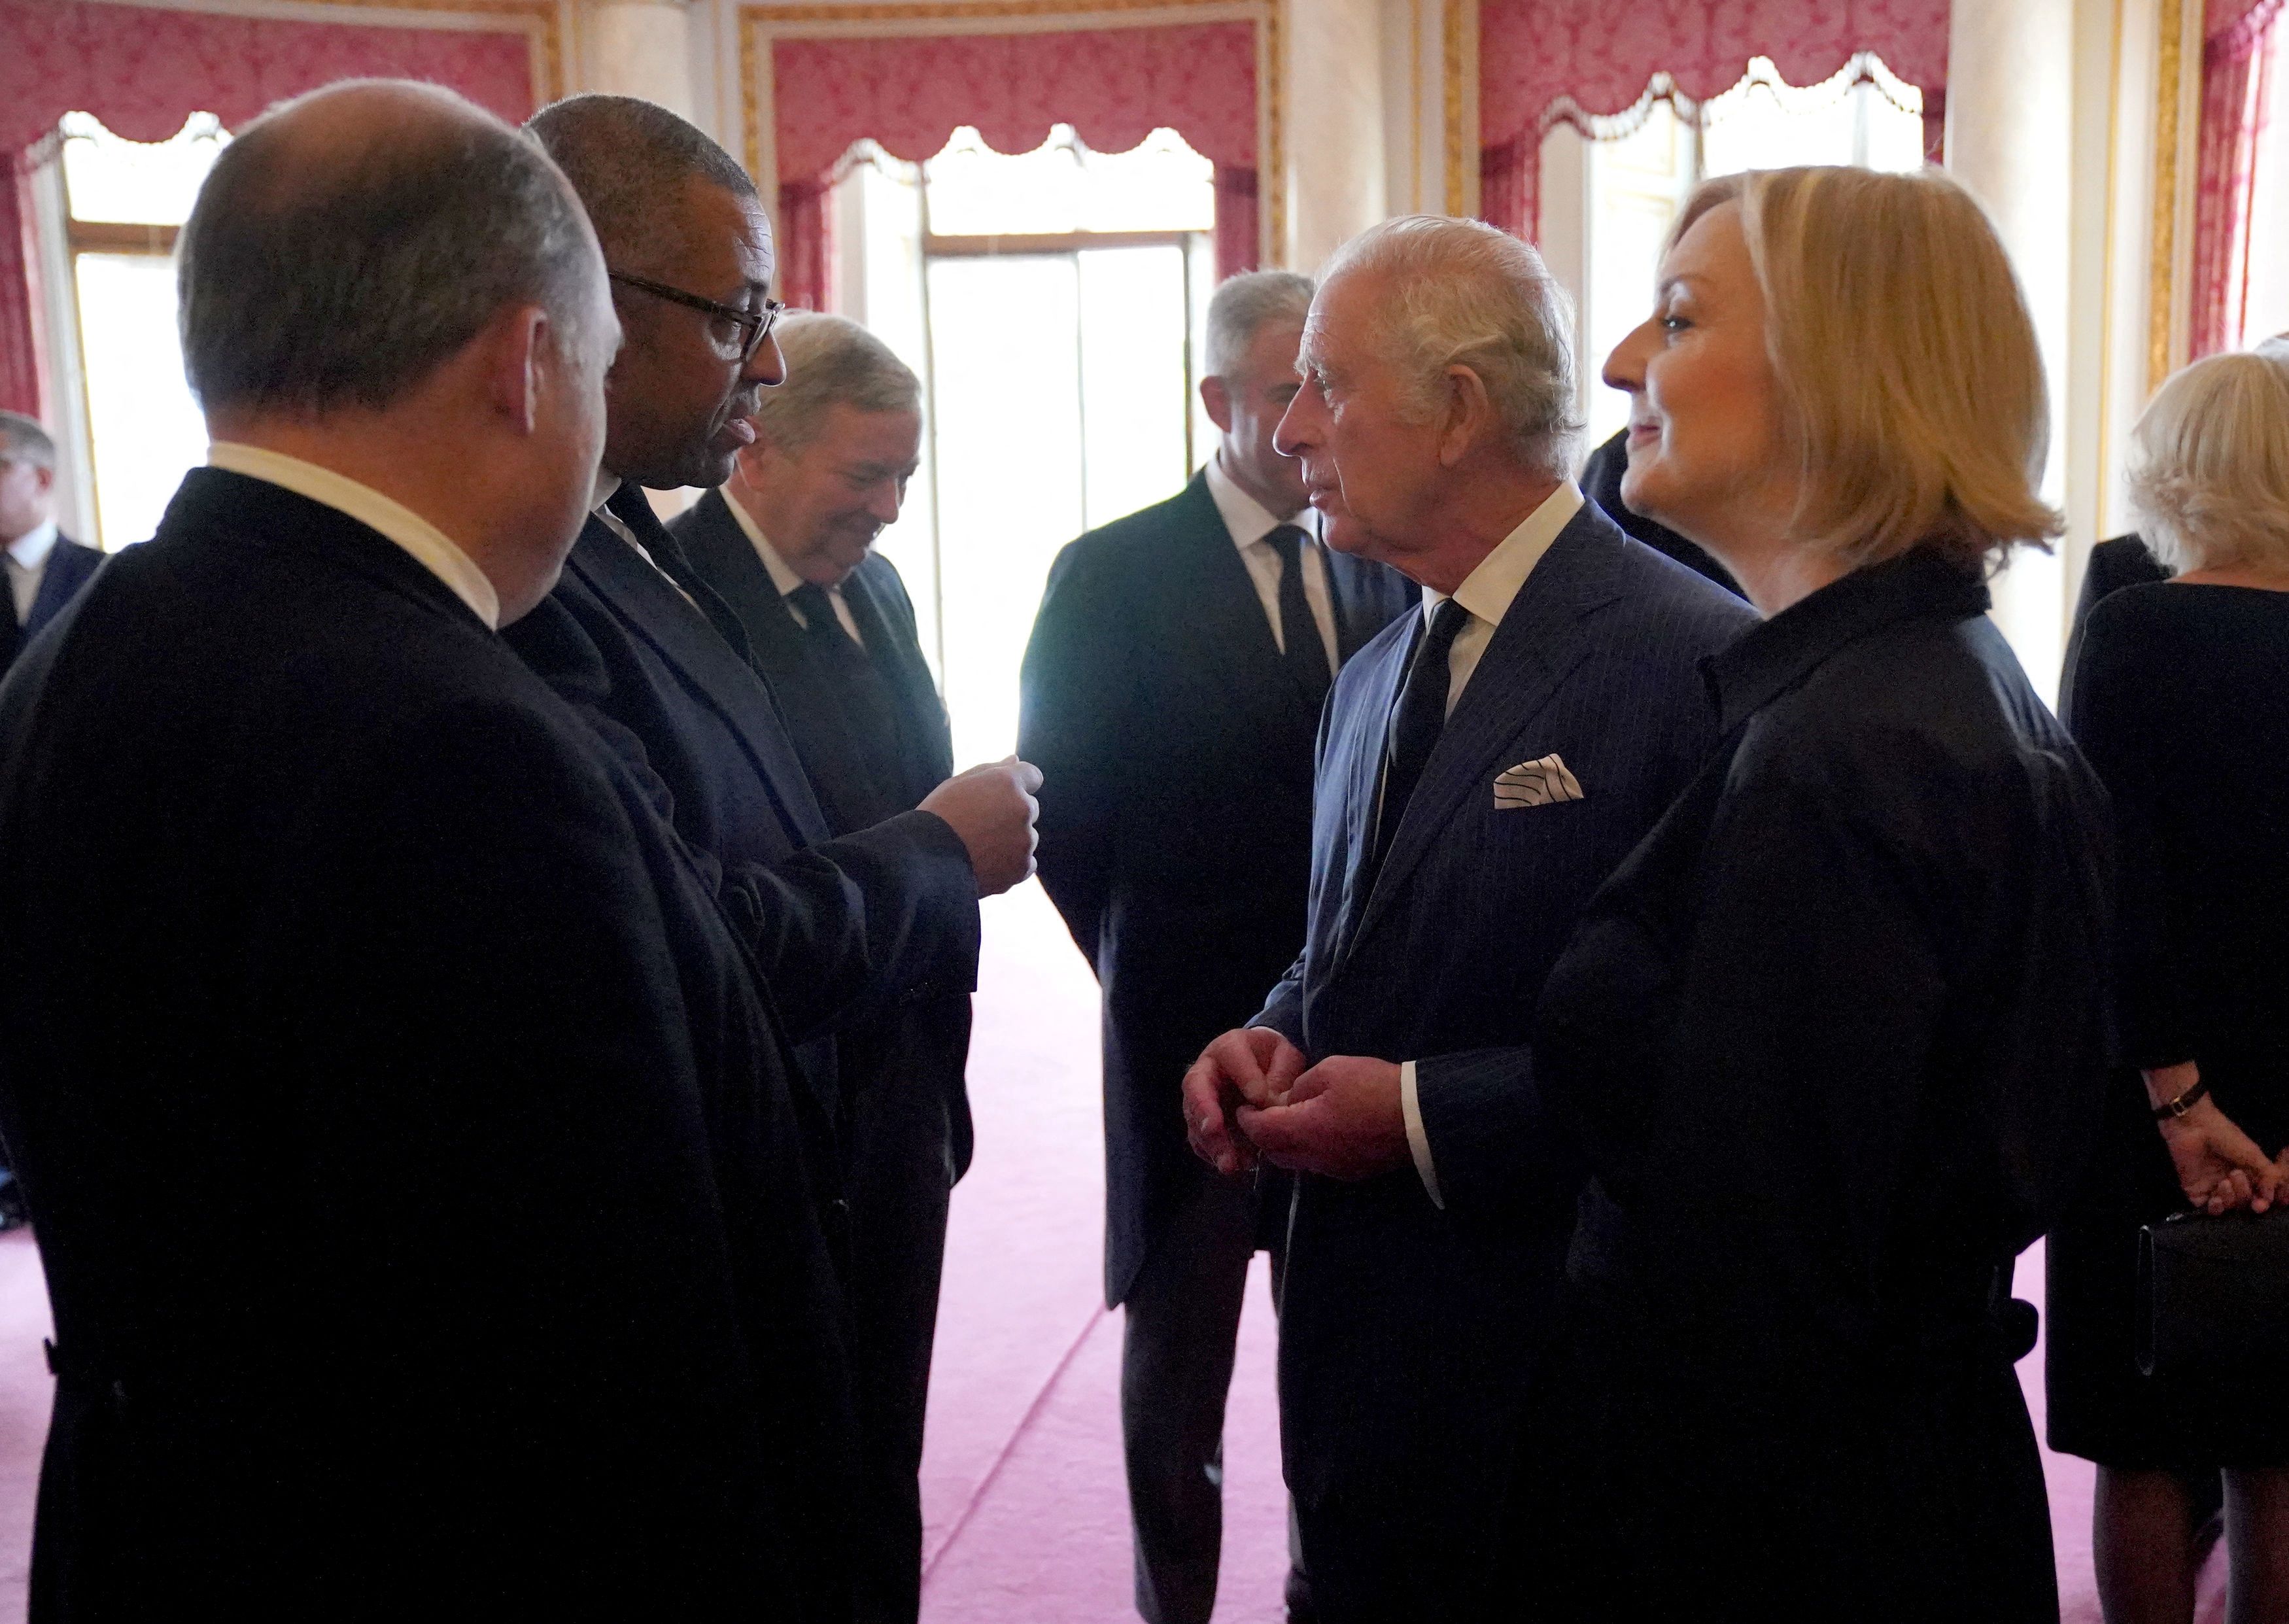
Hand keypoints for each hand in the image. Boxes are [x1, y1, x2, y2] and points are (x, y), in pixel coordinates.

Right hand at [920, 757, 1041, 896]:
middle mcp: (1023, 808)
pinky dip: (1012, 864)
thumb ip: (990, 769)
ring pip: (1027, 837)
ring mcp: (1025, 840)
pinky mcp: (1023, 867)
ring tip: (979, 848)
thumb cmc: (937, 817)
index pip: (1033, 776)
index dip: (1017, 785)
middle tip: (980, 826)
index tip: (1000, 797)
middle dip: (1012, 814)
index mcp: (1007, 783)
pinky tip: (987, 864)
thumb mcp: (957, 784)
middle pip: (1029, 808)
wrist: (925, 860)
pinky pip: (1026, 862)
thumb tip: (1014, 759)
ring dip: (1012, 840)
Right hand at [1183, 1027, 1306, 1175]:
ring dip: (1212, 1145)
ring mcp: (1200, 1096)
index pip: (1231, 1057)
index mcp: (1229, 1047)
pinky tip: (1234, 1165)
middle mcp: (1206, 1070)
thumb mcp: (1284, 1057)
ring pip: (1195, 1120)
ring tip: (1231, 1166)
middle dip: (1208, 1120)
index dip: (1244, 1078)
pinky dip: (1213, 1154)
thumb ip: (1279, 1075)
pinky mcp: (1202, 1120)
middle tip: (1225, 1142)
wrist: (1261, 1065)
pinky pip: (1199, 1138)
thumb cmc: (1273, 1058)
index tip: (1260, 1100)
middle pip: (1197, 1092)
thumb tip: (1265, 1102)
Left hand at [1236, 1055, 1410, 1181]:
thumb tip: (1287, 1101)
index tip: (1243, 1107)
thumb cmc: (1373, 1086)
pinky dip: (1306, 1150)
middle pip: (1274, 1154)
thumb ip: (1300, 1087)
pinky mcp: (1351, 1172)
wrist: (1420, 1115)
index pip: (1261, 1131)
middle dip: (1261, 1136)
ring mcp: (1334, 1168)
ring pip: (1295, 1162)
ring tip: (1285, 1123)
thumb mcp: (1331, 1071)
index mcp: (1305, 1131)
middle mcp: (1315, 1157)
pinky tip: (1314, 1131)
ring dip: (1283, 1146)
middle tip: (1260, 1116)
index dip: (1247, 1119)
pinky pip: (1316, 1164)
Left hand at [2148, 1065, 2283, 1213]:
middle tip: (2235, 1173)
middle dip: (2244, 1193)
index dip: (2262, 1202)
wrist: (2193, 1127)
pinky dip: (2215, 1208)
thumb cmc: (2225, 1137)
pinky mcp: (2195, 1190)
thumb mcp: (2254, 1154)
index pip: (2259, 1196)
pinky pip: (2208, 1209)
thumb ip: (2268, 1176)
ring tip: (2224, 1181)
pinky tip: (2215, 1199)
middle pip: (2244, 1202)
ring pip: (2229, 1207)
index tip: (2261, 1204)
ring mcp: (2213, 1187)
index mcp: (2247, 1173)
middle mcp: (2232, 1182)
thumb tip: (2270, 1199)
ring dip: (2230, 1198)